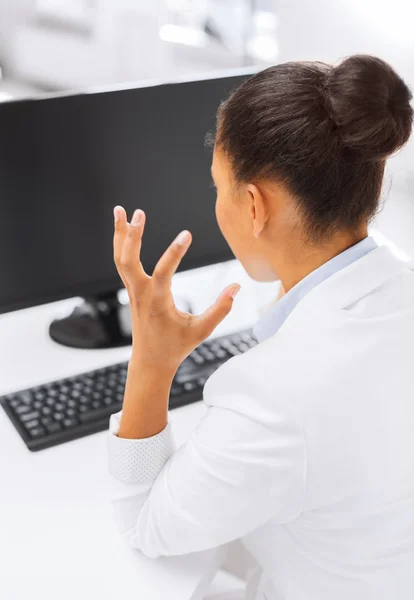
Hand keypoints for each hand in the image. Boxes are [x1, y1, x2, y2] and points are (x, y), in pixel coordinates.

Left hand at [113, 206, 240, 374]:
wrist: (150, 361)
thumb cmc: (176, 346)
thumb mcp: (202, 331)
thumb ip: (220, 309)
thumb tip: (236, 287)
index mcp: (158, 303)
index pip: (163, 273)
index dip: (174, 253)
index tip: (187, 234)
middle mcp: (141, 295)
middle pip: (128, 261)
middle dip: (132, 236)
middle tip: (139, 213)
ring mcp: (133, 291)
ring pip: (120, 259)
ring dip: (119, 234)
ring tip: (120, 210)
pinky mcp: (131, 290)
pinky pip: (122, 264)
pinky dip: (120, 244)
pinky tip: (122, 227)